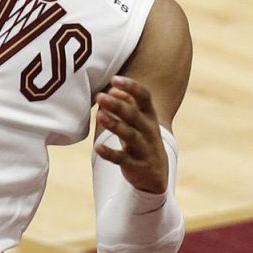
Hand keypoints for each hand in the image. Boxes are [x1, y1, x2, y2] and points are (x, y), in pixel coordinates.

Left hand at [93, 76, 167, 191]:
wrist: (155, 173)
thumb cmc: (141, 138)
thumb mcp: (138, 120)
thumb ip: (126, 103)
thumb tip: (111, 89)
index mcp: (149, 116)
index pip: (144, 97)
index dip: (131, 87)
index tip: (114, 79)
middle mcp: (149, 130)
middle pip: (134, 115)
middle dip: (117, 105)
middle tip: (100, 96)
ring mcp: (143, 148)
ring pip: (129, 135)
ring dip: (114, 125)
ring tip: (99, 115)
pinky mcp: (135, 165)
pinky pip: (121, 159)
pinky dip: (109, 153)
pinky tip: (97, 147)